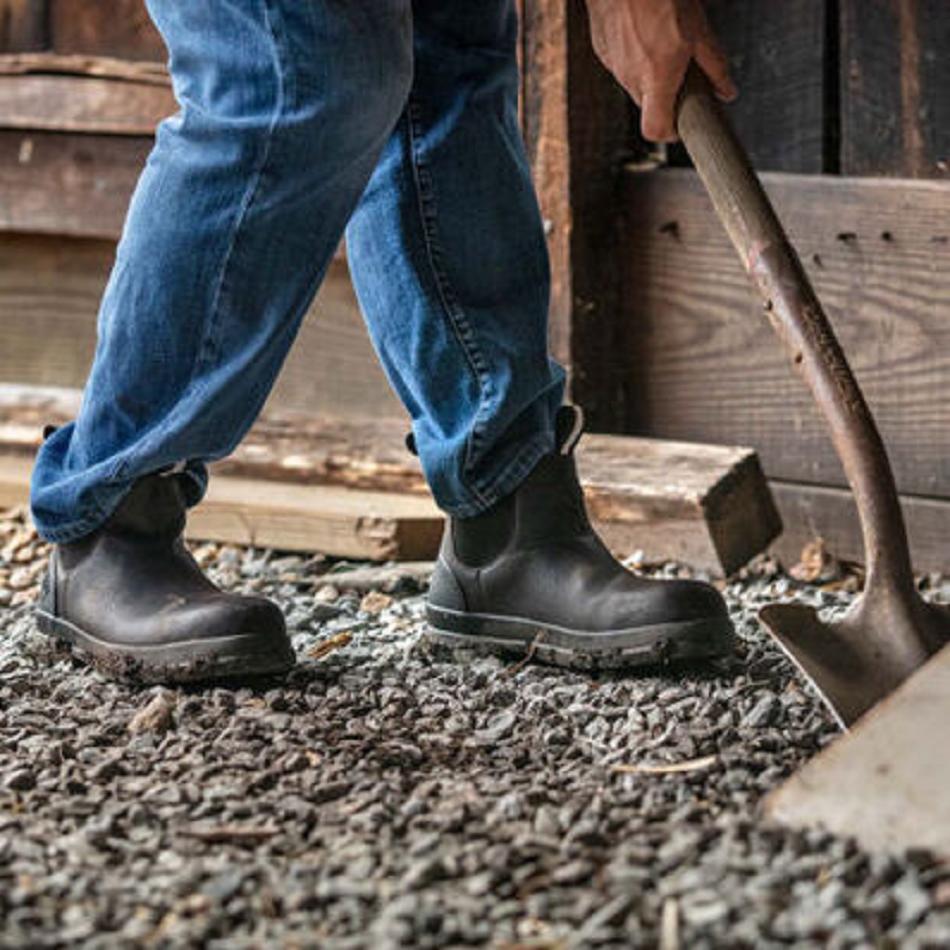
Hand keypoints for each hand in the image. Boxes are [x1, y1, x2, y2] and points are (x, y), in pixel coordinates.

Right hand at [585, 0, 736, 142]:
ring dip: (650, 77)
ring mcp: (614, 67)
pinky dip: (635, 60)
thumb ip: (714, 65)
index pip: (655, 130)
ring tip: (663, 47)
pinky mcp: (603, 53)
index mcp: (657, 78)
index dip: (669, 133)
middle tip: (680, 77)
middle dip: (664, 98)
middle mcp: (631, 78)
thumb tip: (726, 91)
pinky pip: (622, 67)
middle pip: (648, 107)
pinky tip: (645, 36)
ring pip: (634, 86)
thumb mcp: (699, 30)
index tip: (680, 126)